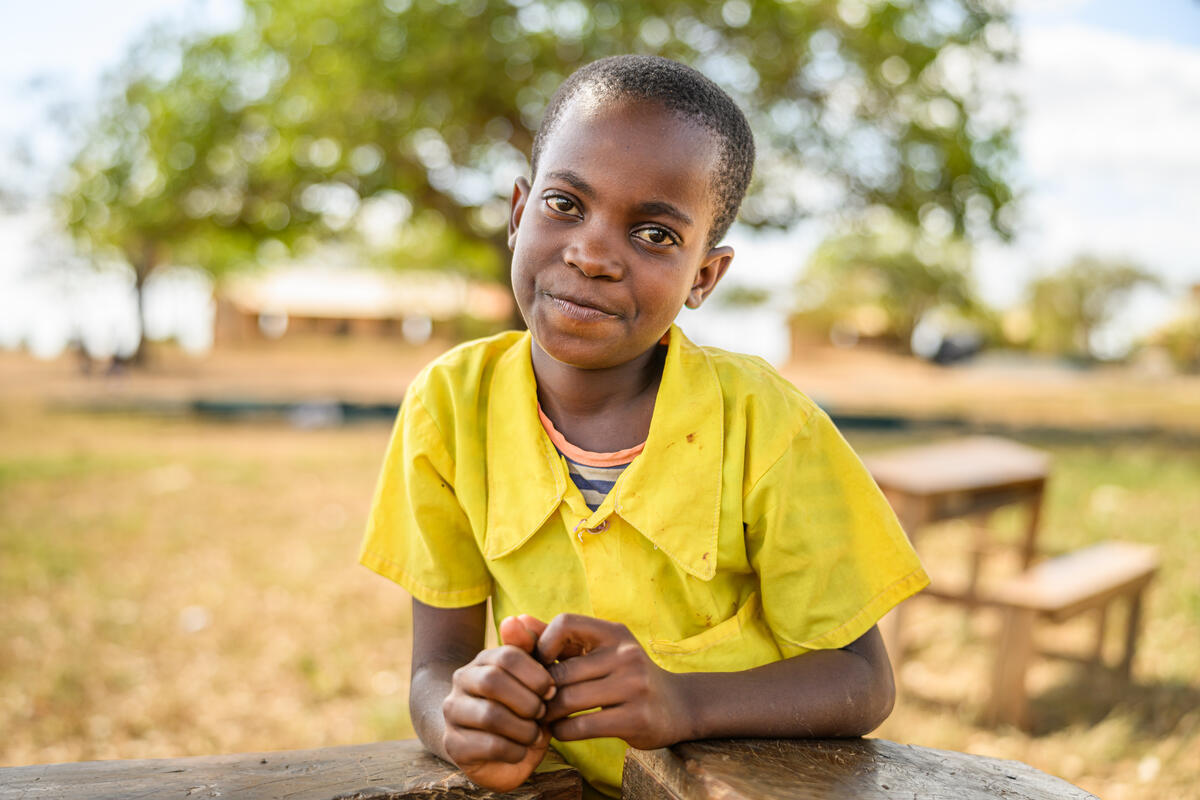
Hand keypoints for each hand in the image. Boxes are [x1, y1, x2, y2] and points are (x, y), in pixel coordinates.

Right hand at [441, 615, 554, 790]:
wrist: (496, 749)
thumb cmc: (523, 708)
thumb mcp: (534, 679)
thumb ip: (532, 648)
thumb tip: (515, 619)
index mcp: (482, 660)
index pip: (506, 655)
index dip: (535, 673)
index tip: (551, 690)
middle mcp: (461, 681)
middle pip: (493, 681)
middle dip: (527, 700)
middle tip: (542, 712)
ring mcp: (453, 713)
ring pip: (490, 715)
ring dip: (523, 728)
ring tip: (534, 734)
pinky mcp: (454, 745)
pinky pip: (488, 745)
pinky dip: (514, 750)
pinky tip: (521, 750)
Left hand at [537, 614, 688, 749]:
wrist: (677, 706)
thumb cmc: (625, 676)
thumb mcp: (598, 651)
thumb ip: (557, 640)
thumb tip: (515, 621)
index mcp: (614, 633)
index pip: (565, 624)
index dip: (542, 644)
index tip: (540, 665)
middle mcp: (627, 655)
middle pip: (561, 671)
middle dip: (540, 689)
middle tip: (531, 701)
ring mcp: (634, 686)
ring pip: (568, 700)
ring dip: (548, 713)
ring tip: (543, 716)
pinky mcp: (636, 719)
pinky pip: (582, 726)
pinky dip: (563, 731)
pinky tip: (561, 730)